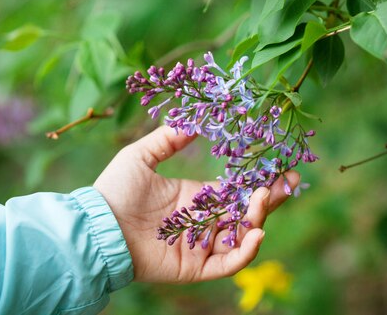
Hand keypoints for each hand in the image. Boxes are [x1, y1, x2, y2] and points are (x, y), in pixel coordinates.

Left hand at [94, 126, 299, 282]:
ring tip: (265, 197)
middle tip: (290, 181)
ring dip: (259, 218)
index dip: (258, 180)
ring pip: (242, 236)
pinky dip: (246, 252)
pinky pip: (228, 263)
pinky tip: (256, 233)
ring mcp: (201, 246)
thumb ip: (168, 137)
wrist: (96, 226)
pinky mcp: (195, 267)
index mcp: (196, 198)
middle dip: (270, 198)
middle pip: (246, 212)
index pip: (236, 190)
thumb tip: (192, 118)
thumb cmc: (115, 190)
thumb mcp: (141, 155)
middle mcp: (203, 222)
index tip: (280, 166)